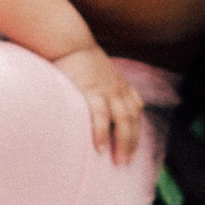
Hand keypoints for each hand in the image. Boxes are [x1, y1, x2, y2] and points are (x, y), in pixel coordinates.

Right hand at [51, 45, 145, 165]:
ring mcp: (106, 90)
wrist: (68, 41)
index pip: (135, 110)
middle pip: (131, 120)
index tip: (132, 147)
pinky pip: (100, 116)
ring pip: (122, 120)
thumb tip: (97, 104)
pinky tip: (99, 148)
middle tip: (126, 163)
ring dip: (123, 143)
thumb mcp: (98, 71)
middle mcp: (117, 88)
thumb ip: (102, 86)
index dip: (136, 129)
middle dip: (131, 143)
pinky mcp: (91, 91)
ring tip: (119, 161)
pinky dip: (101, 133)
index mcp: (119, 84)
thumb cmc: (77, 58)